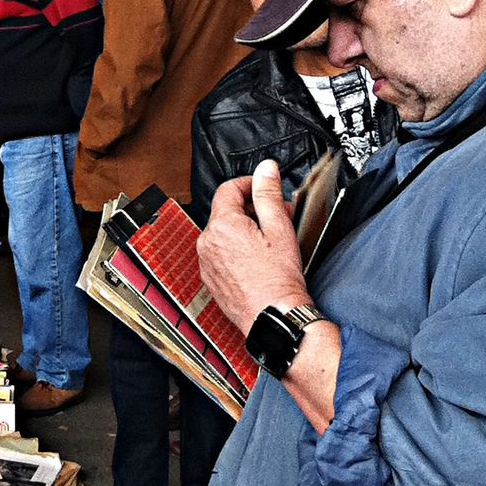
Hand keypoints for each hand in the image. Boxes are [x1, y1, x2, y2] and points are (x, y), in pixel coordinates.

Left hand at [197, 160, 309, 332]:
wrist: (272, 315)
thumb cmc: (277, 279)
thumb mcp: (279, 227)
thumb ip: (269, 194)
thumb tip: (266, 169)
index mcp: (222, 225)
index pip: (228, 189)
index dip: (249, 183)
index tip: (263, 187)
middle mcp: (207, 242)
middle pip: (226, 211)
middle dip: (251, 209)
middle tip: (276, 216)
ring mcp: (206, 262)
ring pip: (223, 233)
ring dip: (243, 229)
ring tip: (269, 240)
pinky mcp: (210, 278)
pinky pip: (220, 254)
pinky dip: (235, 249)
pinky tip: (257, 259)